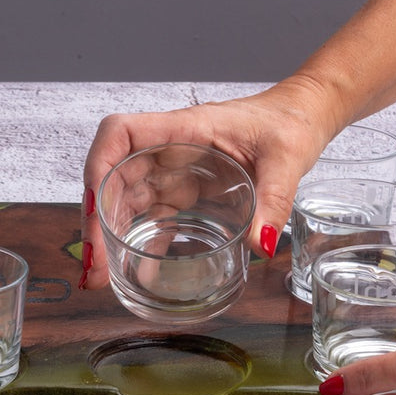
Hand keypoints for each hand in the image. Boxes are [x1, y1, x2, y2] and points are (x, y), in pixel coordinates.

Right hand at [80, 80, 340, 289]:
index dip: (98, 166)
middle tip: (96, 267)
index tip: (93, 206)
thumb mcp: (286, 160)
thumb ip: (273, 201)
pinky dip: (145, 241)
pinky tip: (143, 271)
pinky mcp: (187, 188)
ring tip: (105, 277)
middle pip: (115, 176)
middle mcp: (170, 147)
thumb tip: (262, 244)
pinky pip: (156, 214)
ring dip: (113, 234)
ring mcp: (175, 168)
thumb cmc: (289, 122)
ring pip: (128, 198)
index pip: (120, 134)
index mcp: (185, 129)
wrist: (302, 117)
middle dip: (98, 219)